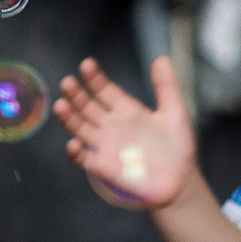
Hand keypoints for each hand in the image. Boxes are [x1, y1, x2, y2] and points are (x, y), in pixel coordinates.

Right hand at [54, 56, 196, 208]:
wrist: (180, 183)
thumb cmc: (177, 149)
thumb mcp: (175, 113)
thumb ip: (166, 86)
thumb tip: (161, 57)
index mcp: (126, 110)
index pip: (104, 90)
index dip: (95, 78)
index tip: (86, 65)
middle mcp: (111, 126)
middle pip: (87, 107)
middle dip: (76, 95)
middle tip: (67, 82)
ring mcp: (105, 146)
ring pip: (80, 128)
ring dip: (69, 118)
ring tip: (60, 105)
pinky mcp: (104, 167)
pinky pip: (84, 159)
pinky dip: (76, 153)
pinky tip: (73, 144)